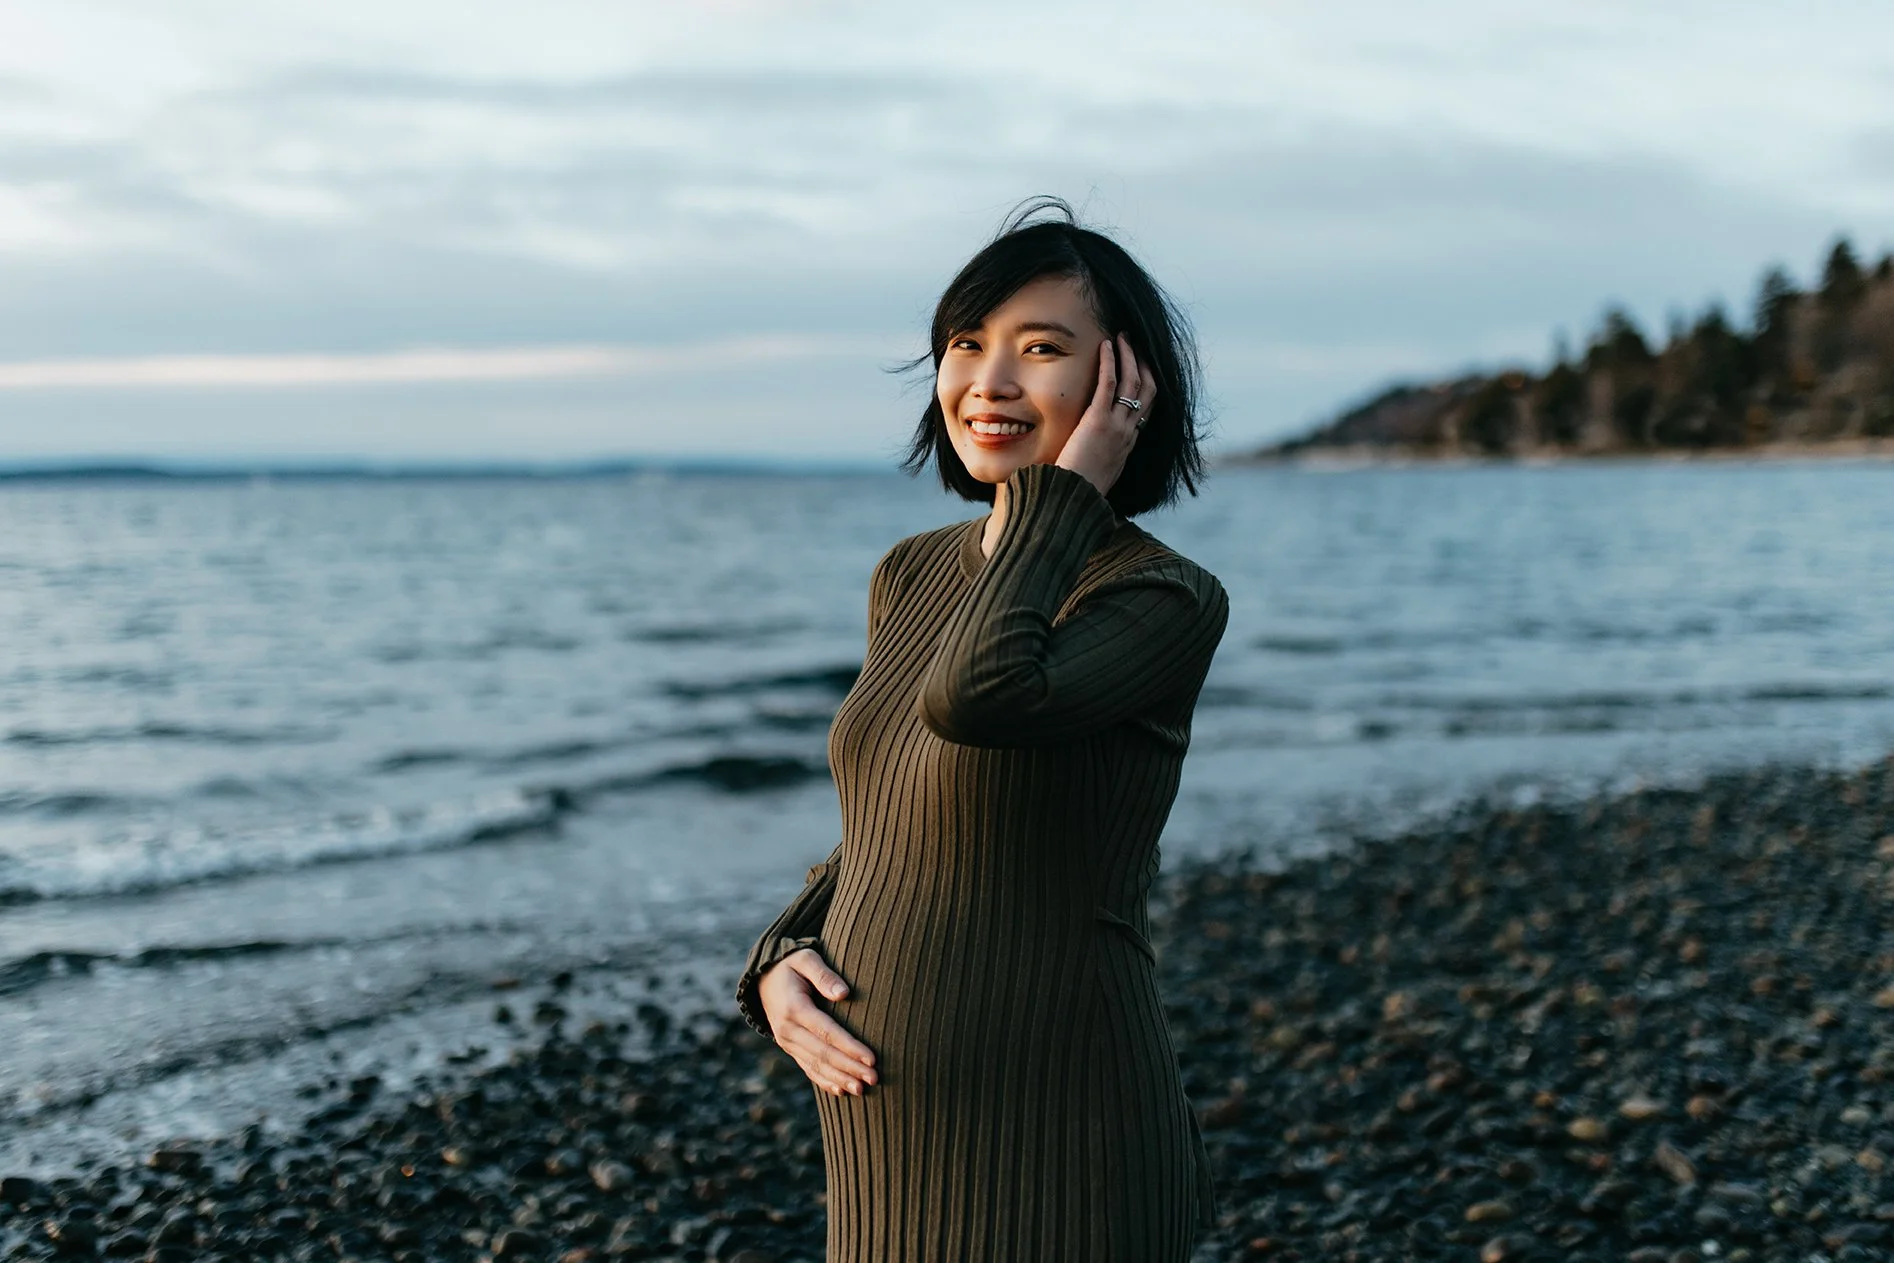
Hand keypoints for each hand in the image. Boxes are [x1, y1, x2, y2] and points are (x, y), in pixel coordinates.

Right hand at [757, 947, 877, 1096]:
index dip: (850, 1047)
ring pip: (815, 1065)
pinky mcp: (789, 1047)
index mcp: (794, 1008)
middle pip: (823, 1053)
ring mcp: (787, 1041)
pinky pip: (807, 1068)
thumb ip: (823, 974)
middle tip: (875, 1078)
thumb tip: (844, 993)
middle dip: (850, 1068)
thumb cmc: (791, 964)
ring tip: (862, 1089)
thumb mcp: (805, 958)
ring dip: (839, 1079)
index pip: (826, 1032)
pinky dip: (824, 1081)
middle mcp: (788, 1029)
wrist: (763, 977)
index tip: (872, 1058)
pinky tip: (841, 1091)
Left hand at [1055, 333, 1156, 495]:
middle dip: (1144, 365)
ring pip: (1133, 383)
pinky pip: (1109, 384)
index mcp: (1128, 445)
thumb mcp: (1096, 478)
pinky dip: (1110, 362)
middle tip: (1137, 346)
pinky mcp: (1098, 420)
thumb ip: (1097, 464)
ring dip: (1130, 356)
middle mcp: (1128, 433)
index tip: (1142, 370)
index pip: (1146, 410)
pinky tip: (1107, 345)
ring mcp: (1117, 426)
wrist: (1074, 501)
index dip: (1146, 387)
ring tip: (1123, 337)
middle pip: (1148, 391)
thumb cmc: (1078, 494)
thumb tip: (1085, 463)